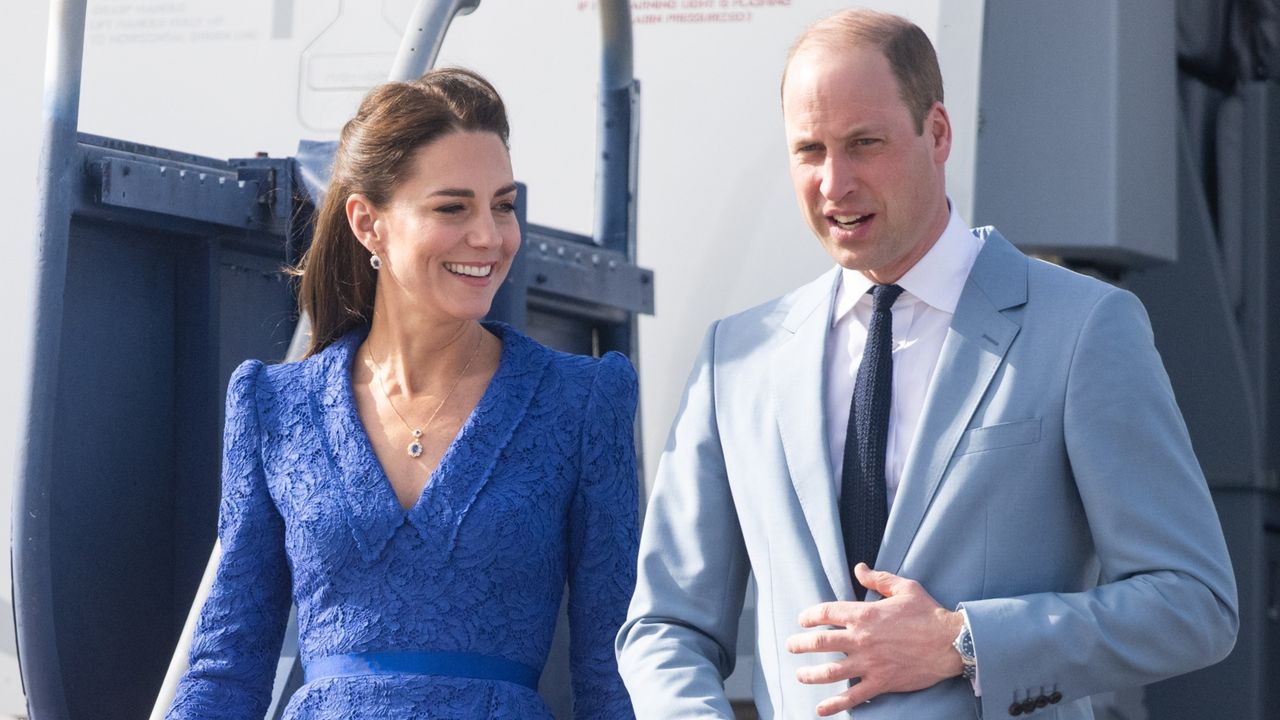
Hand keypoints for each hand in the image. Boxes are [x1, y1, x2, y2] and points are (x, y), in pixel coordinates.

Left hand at [786, 563, 965, 716]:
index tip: (802, 620)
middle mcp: (861, 639)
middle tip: (791, 646)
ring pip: (830, 671)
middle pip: (820, 643)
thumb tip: (859, 568)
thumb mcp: (904, 588)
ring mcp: (869, 663)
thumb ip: (878, 578)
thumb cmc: (928, 614)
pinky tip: (820, 709)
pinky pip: (852, 697)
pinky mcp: (880, 682)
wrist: (951, 643)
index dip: (809, 616)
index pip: (825, 613)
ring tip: (800, 675)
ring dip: (810, 674)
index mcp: (864, 614)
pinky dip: (834, 704)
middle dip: (800, 645)